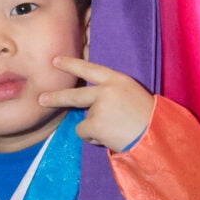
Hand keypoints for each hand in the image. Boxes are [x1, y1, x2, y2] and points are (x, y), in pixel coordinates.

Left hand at [38, 56, 153, 151]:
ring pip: (84, 120)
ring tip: (115, 131)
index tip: (55, 61)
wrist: (157, 135)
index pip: (90, 69)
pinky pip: (84, 133)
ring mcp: (99, 106)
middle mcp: (107, 89)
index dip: (71, 64)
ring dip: (94, 129)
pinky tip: (111, 137)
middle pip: (75, 93)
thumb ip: (113, 92)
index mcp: (118, 79)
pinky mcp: (95, 123)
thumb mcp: (132, 95)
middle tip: (42, 99)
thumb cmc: (149, 119)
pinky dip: (94, 138)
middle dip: (56, 97)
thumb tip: (89, 102)